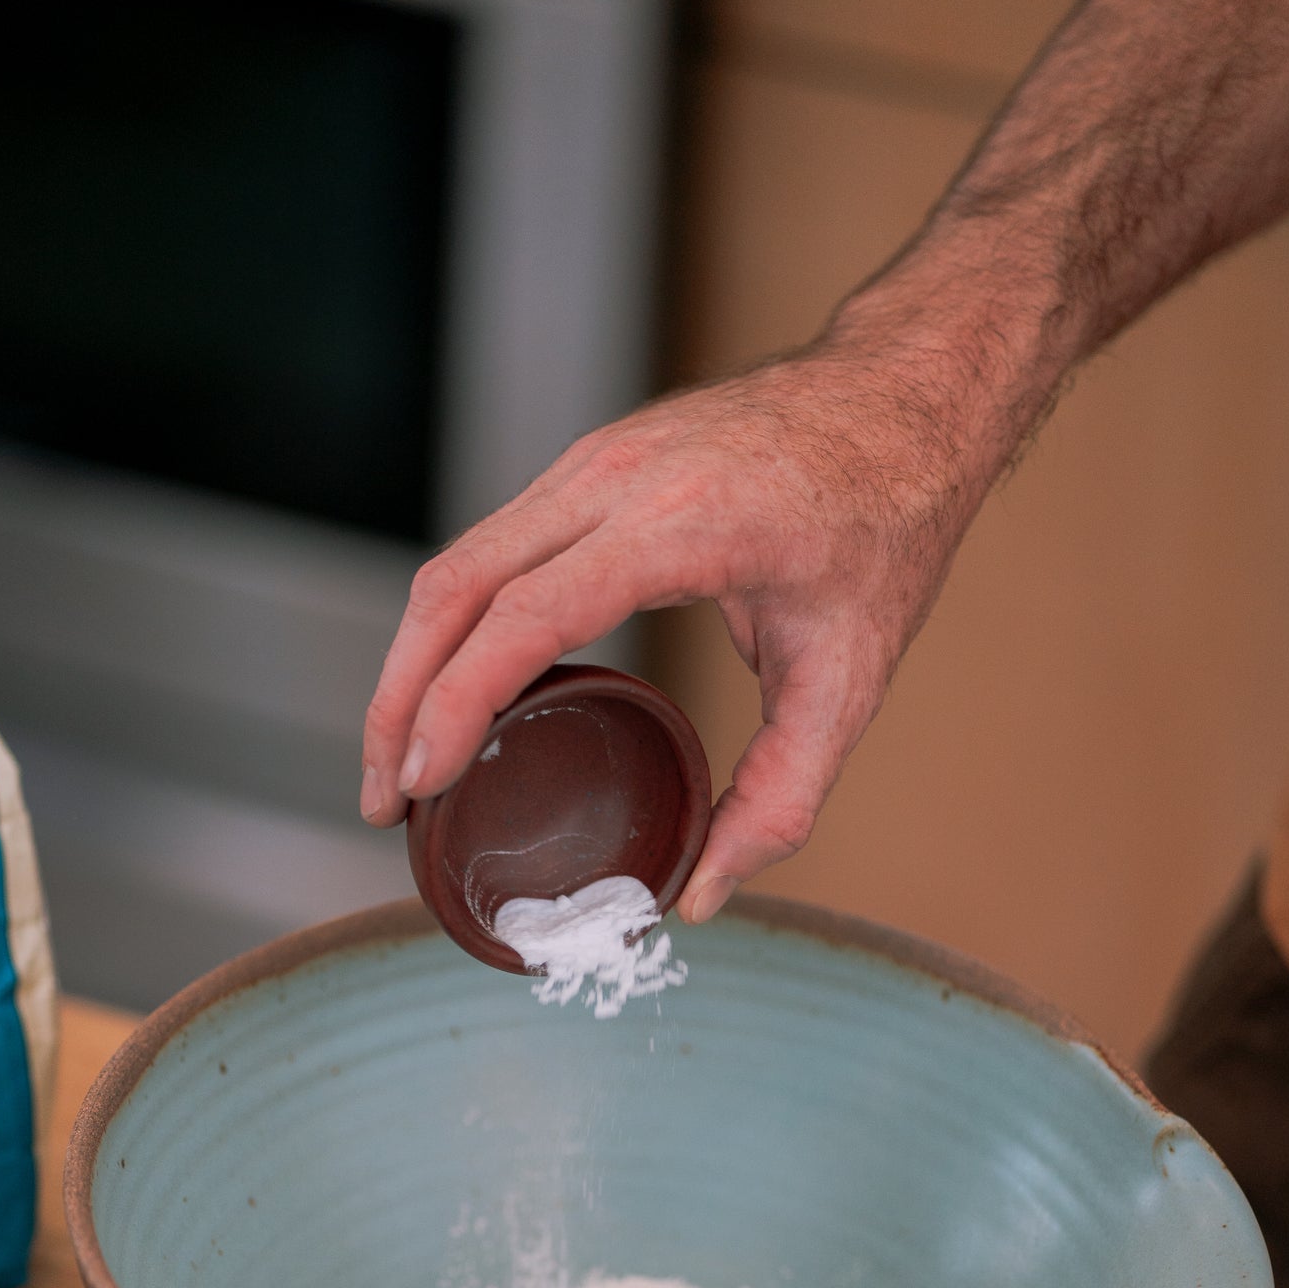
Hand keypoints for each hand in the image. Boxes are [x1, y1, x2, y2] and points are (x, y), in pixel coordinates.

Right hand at [359, 337, 992, 921]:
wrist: (905, 394)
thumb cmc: (886, 522)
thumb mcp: (851, 677)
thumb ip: (781, 794)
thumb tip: (702, 893)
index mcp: (677, 524)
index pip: (521, 619)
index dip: (455, 707)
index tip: (421, 786)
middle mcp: (615, 479)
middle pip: (453, 589)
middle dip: (398, 702)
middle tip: (383, 803)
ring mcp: (592, 462)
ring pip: (456, 565)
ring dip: (411, 665)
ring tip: (399, 766)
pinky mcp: (588, 468)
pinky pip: (490, 548)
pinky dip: (452, 628)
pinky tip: (452, 696)